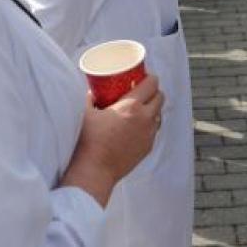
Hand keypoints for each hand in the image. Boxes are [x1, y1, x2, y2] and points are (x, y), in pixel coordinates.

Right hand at [62, 74, 164, 207]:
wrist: (95, 170)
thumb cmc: (89, 139)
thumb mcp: (86, 113)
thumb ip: (89, 99)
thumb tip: (91, 92)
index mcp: (132, 106)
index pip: (151, 85)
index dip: (150, 77)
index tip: (146, 76)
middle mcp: (145, 119)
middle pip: (160, 98)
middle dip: (154, 92)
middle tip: (144, 90)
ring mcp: (148, 135)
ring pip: (159, 116)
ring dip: (153, 109)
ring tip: (142, 108)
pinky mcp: (147, 148)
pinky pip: (153, 131)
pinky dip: (149, 125)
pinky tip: (139, 126)